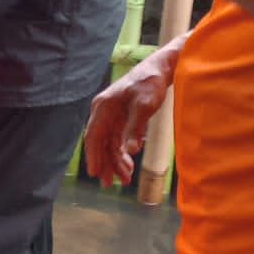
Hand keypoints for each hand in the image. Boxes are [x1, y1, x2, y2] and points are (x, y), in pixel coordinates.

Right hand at [83, 56, 171, 186]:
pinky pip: (117, 140)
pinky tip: (129, 165)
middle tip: (109, 184)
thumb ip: (136, 128)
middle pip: (100, 143)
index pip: (93, 136)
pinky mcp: (120, 119)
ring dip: (114, 162)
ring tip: (124, 179)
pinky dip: (122, 153)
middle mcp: (103, 113)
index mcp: (103, 108)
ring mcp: (111, 116)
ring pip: (109, 144)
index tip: (95, 173)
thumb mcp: (144, 106)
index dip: (93, 156)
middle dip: (104, 164)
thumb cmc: (150, 84)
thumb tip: (131, 151)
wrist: (160, 69)